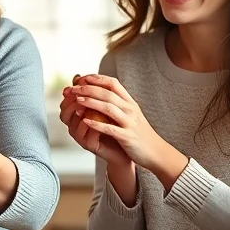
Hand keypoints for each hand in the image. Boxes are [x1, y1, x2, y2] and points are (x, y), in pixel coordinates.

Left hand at [61, 74, 188, 186]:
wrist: (156, 152)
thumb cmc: (139, 132)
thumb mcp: (130, 114)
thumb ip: (117, 103)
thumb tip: (99, 91)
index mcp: (130, 102)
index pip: (113, 83)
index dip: (96, 78)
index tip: (82, 78)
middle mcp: (130, 109)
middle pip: (108, 93)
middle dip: (89, 89)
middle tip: (73, 88)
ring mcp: (129, 123)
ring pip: (109, 108)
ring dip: (91, 103)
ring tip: (77, 100)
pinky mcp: (127, 137)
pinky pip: (110, 129)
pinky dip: (97, 124)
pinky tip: (85, 120)